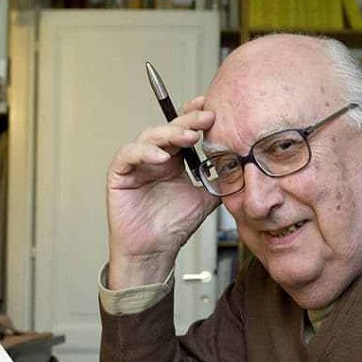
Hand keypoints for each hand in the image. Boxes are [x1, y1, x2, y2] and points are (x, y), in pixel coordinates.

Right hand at [105, 97, 219, 287]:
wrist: (155, 251)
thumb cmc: (174, 227)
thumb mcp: (206, 199)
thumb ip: (220, 180)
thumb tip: (242, 165)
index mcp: (174, 160)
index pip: (183, 130)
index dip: (195, 117)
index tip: (214, 109)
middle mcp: (155, 158)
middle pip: (169, 128)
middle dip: (189, 121)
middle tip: (207, 118)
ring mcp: (137, 164)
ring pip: (150, 137)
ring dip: (170, 134)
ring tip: (189, 137)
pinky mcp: (119, 174)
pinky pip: (128, 154)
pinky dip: (145, 152)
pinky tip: (162, 158)